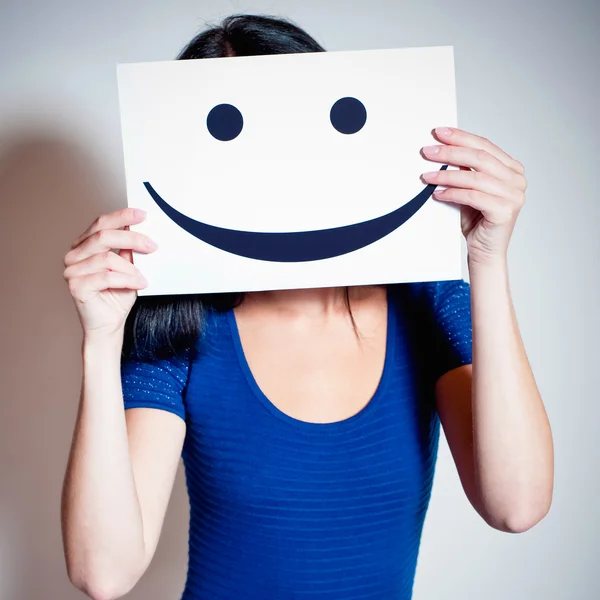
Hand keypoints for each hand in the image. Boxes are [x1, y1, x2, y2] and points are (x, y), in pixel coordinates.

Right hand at [63, 208, 156, 336]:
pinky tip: (139, 284)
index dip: (121, 216)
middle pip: (103, 236)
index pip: (101, 224)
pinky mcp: (76, 286)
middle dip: (132, 238)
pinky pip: (106, 276)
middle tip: (152, 246)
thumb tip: (140, 229)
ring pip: (107, 258)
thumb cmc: (117, 296)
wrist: (109, 325)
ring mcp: (72, 271)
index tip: (142, 214)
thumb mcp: (128, 268)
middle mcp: (74, 255)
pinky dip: (127, 279)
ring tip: (143, 278)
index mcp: (84, 246)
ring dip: (131, 268)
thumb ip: (129, 250)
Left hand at [420, 127, 526, 265]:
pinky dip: (452, 193)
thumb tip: (443, 150)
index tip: (439, 132)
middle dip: (450, 151)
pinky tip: (438, 193)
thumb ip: (465, 171)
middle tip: (428, 151)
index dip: (461, 137)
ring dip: (446, 174)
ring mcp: (514, 195)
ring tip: (427, 176)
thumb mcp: (470, 189)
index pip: (484, 146)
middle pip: (480, 157)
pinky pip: (473, 196)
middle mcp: (517, 180)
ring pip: (475, 177)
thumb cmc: (477, 221)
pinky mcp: (505, 211)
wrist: (485, 252)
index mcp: (512, 169)